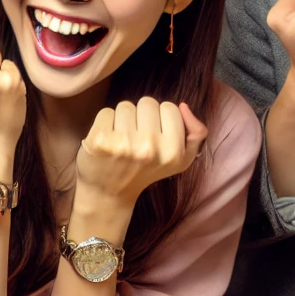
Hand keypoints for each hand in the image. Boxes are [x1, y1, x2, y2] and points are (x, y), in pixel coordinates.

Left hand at [74, 98, 207, 207]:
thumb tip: (183, 106)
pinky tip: (107, 141)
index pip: (170, 108)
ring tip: (122, 140)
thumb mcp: (181, 161)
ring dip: (123, 119)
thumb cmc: (145, 170)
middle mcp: (149, 148)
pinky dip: (106, 122)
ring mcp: (122, 144)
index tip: (155, 135)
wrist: (109, 193)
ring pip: (126, 106)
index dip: (162, 119)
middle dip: (142, 116)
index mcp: (172, 153)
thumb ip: (196, 134)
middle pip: (148, 103)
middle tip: (137, 138)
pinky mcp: (99, 140)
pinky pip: (106, 112)